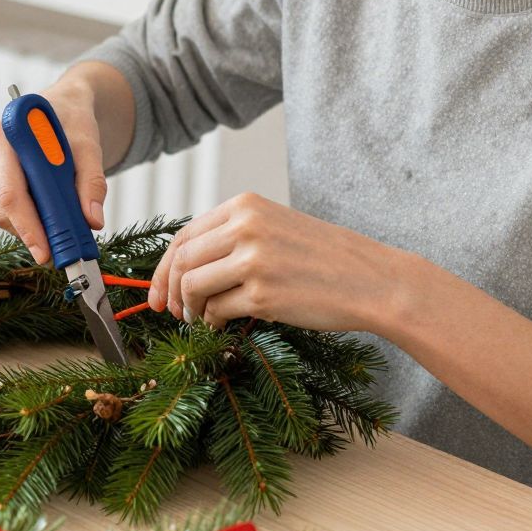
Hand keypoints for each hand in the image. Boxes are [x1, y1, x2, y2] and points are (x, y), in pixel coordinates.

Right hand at [0, 73, 105, 263]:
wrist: (59, 104)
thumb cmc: (70, 120)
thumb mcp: (88, 145)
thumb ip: (93, 182)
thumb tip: (93, 221)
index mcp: (4, 134)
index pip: (12, 192)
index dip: (28, 225)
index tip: (46, 251)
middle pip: (1, 207)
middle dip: (29, 233)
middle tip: (55, 253)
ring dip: (26, 226)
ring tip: (55, 227)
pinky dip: (21, 217)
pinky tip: (40, 210)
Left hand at [148, 192, 400, 333]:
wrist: (374, 281)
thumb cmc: (325, 259)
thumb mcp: (276, 228)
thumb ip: (233, 237)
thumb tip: (182, 267)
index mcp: (246, 206)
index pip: (184, 235)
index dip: (163, 267)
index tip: (158, 292)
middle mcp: (245, 227)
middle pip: (182, 261)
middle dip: (170, 291)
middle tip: (173, 312)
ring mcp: (253, 261)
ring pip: (192, 286)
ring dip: (190, 308)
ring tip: (200, 319)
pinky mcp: (262, 294)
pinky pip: (216, 310)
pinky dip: (212, 321)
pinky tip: (221, 324)